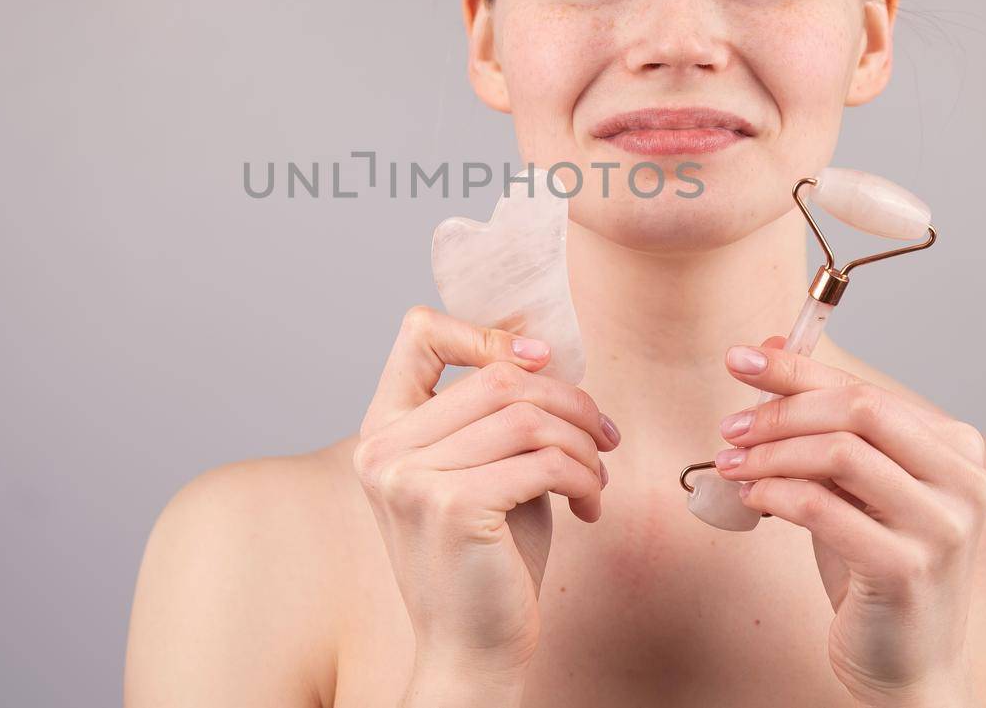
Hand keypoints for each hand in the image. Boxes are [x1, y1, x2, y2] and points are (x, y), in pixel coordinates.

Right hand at [352, 305, 619, 677]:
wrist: (472, 652)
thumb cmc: (486, 562)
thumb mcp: (483, 471)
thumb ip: (496, 415)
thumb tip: (542, 351)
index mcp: (382, 431)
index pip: (419, 333)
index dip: (487, 334)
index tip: (542, 363)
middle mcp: (383, 449)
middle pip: (497, 377)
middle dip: (568, 400)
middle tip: (603, 434)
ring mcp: (411, 478)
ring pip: (526, 417)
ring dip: (580, 444)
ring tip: (595, 477)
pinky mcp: (452, 507)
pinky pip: (543, 462)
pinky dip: (582, 478)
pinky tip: (588, 505)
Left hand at [716, 336, 985, 706]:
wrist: (907, 663)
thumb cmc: (874, 567)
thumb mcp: (849, 485)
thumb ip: (822, 422)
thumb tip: (772, 348)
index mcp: (956, 448)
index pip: (866, 389)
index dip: (797, 369)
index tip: (739, 359)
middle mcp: (964, 481)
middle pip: (859, 410)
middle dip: (782, 410)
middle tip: (731, 425)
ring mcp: (942, 527)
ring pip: (839, 453)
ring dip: (771, 453)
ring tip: (732, 463)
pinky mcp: (907, 569)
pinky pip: (824, 508)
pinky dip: (776, 493)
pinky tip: (752, 497)